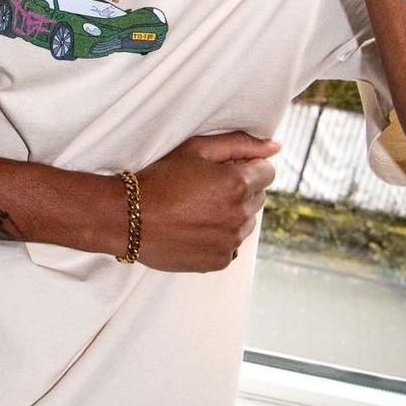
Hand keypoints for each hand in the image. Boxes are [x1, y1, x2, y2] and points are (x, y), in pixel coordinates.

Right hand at [135, 132, 279, 272]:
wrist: (130, 218)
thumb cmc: (161, 178)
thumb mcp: (197, 149)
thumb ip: (241, 144)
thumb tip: (276, 147)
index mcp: (238, 184)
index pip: (267, 172)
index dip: (246, 167)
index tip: (223, 170)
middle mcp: (240, 215)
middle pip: (258, 197)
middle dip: (241, 189)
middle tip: (206, 187)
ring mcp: (231, 241)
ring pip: (247, 222)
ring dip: (233, 213)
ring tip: (199, 208)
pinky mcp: (219, 261)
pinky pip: (232, 245)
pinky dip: (220, 236)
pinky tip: (195, 227)